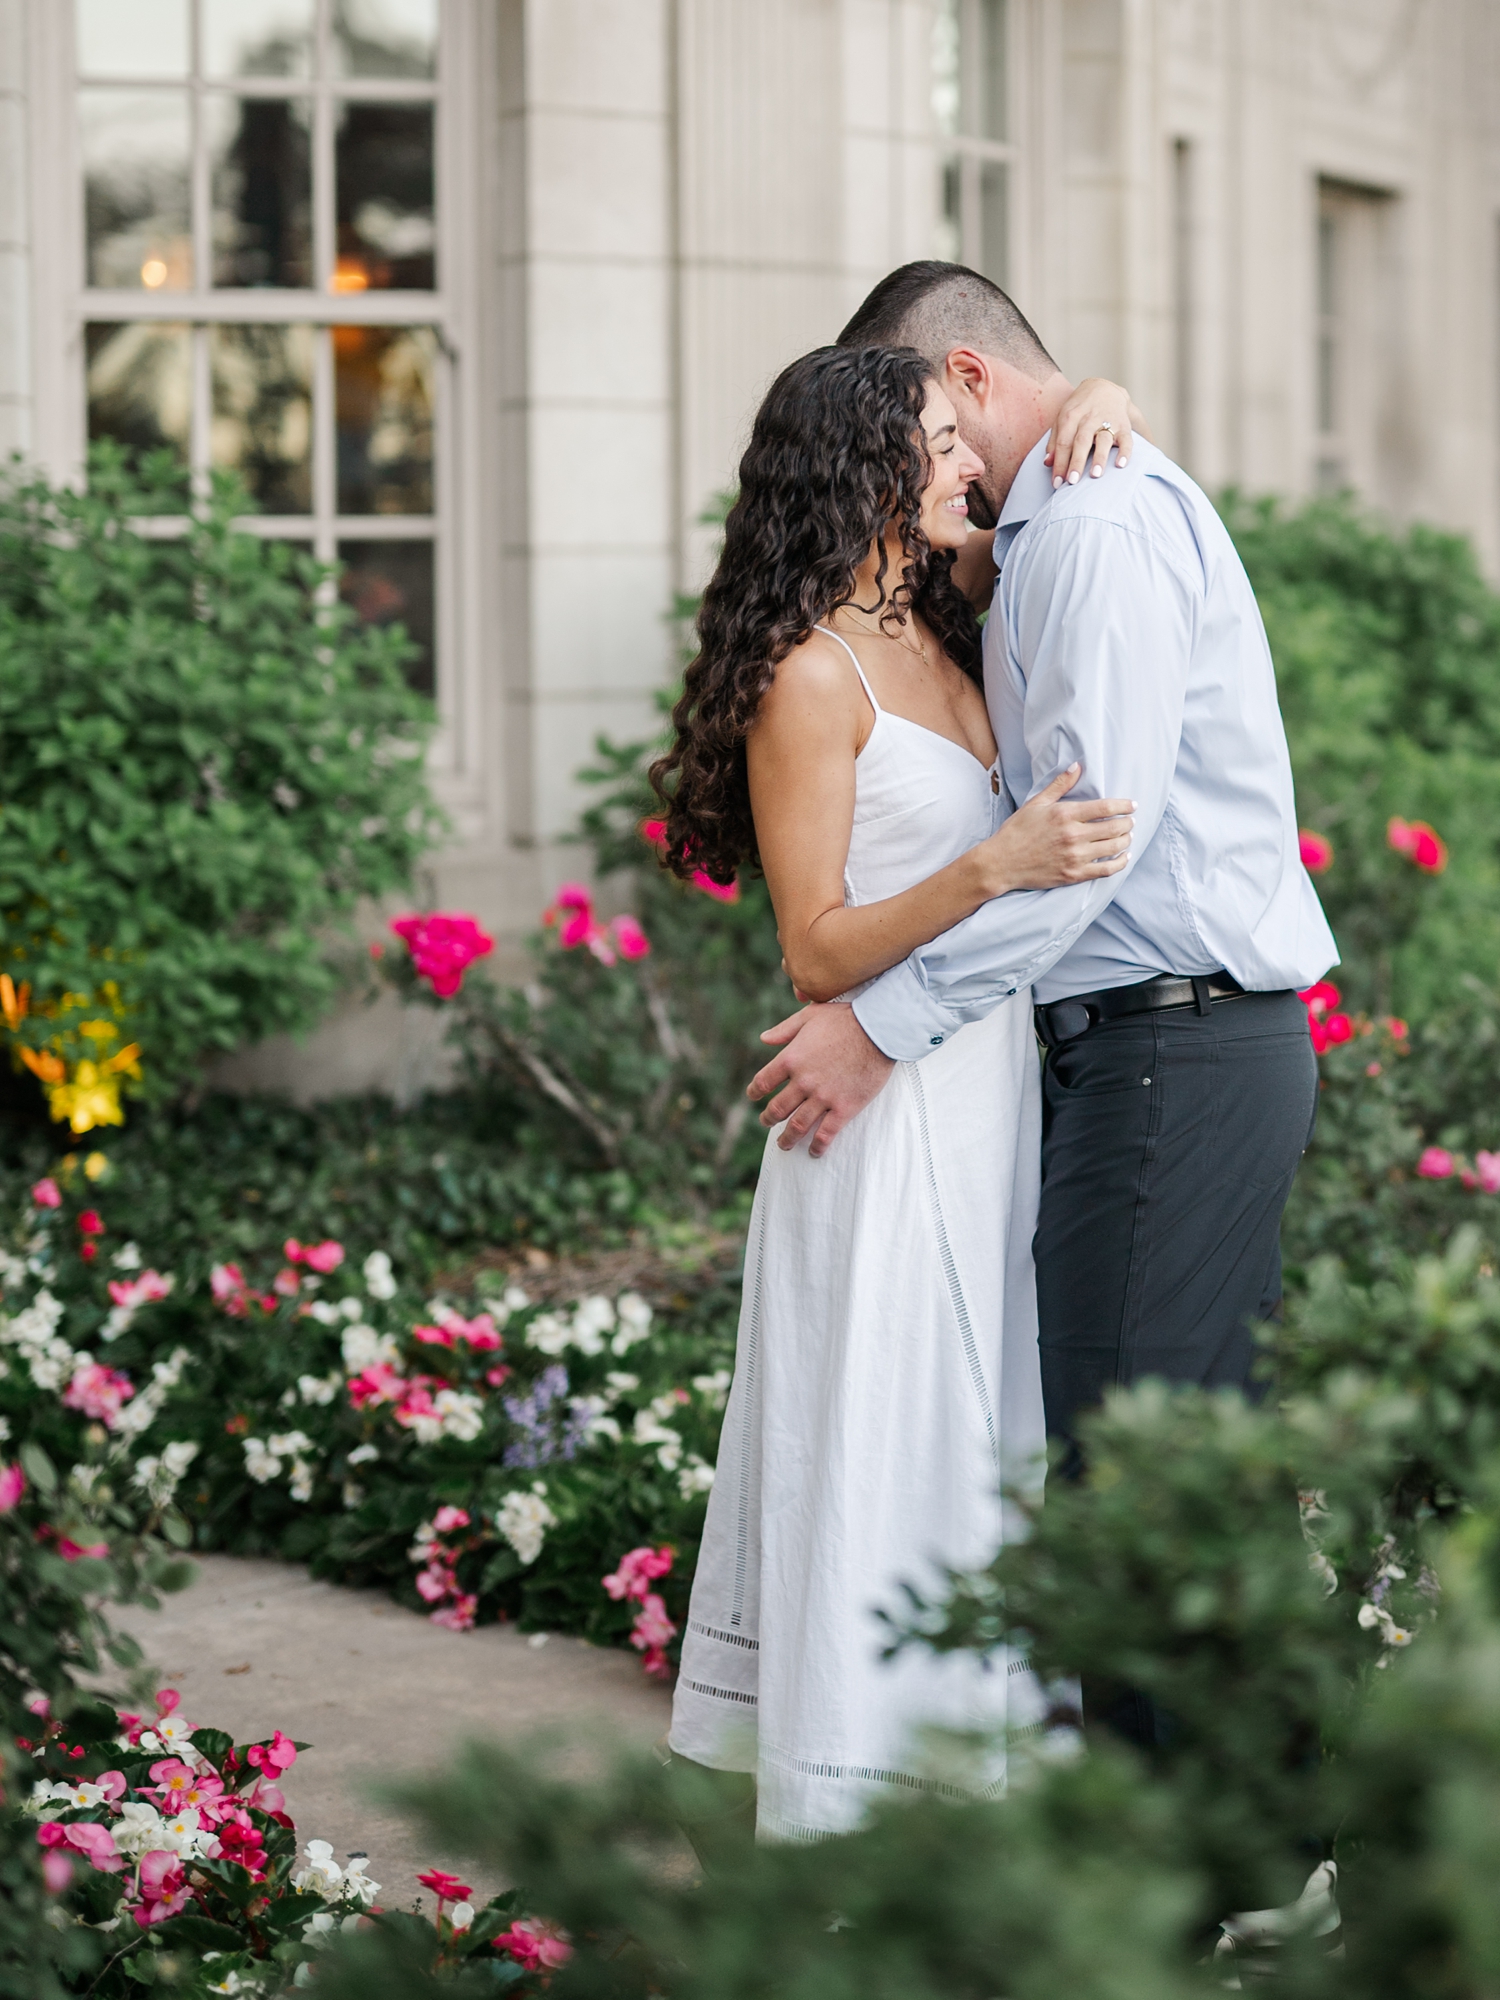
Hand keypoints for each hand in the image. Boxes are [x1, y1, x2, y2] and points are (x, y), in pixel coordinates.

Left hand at [746, 1001, 894, 1157]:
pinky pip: (826, 1133)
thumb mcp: (809, 1016)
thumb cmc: (845, 1019)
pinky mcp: (844, 1108)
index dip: (755, 1091)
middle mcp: (803, 1081)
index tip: (754, 1096)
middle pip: (777, 1108)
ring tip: (783, 1144)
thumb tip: (763, 1039)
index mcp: (791, 1059)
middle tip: (766, 1122)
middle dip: (768, 1118)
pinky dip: (818, 1146)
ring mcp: (823, 1097)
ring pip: (798, 1126)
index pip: (763, 1082)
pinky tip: (814, 1152)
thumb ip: (784, 1029)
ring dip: (787, 1138)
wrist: (878, 1029)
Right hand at [972, 764, 1134, 895]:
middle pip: (1114, 827)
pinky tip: (1124, 857)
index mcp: (1065, 814)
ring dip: (1126, 840)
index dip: (1124, 805)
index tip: (1132, 805)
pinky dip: (1120, 863)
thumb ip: (1059, 785)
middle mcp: (1073, 835)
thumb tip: (1077, 765)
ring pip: (1114, 847)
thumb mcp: (1036, 803)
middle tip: (1131, 821)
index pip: (1106, 807)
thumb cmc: (1016, 831)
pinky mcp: (1074, 875)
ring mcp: (1075, 857)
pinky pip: (1106, 870)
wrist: (1002, 863)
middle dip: (1128, 823)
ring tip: (1128, 836)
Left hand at [1045, 378, 1137, 486]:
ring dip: (1100, 457)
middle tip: (1072, 481)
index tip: (1057, 483)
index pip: (1063, 442)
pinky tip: (1121, 465)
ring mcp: (1107, 421)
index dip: (1059, 463)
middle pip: (1081, 441)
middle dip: (1076, 462)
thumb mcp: (1062, 419)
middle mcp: (1089, 418)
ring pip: (1103, 440)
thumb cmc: (1079, 410)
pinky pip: (1126, 439)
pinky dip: (1125, 452)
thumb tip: (1047, 463)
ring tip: (1095, 475)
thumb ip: (1055, 441)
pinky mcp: (1123, 425)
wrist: (1105, 389)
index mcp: (1070, 417)